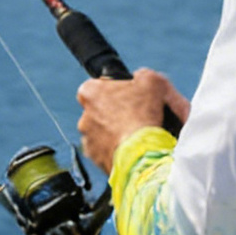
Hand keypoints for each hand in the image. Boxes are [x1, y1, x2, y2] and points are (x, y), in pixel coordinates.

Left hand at [76, 68, 190, 171]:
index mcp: (90, 92)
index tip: (129, 96)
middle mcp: (84, 116)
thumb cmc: (144, 114)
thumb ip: (142, 75)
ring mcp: (88, 140)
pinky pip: (106, 152)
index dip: (116, 91)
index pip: (97, 86)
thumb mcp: (152, 80)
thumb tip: (140, 79)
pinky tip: (133, 149)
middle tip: (137, 118)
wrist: (142, 152)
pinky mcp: (95, 160)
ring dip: (117, 134)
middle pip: (101, 111)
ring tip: (137, 137)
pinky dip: (118, 151)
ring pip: (103, 134)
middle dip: (116, 114)